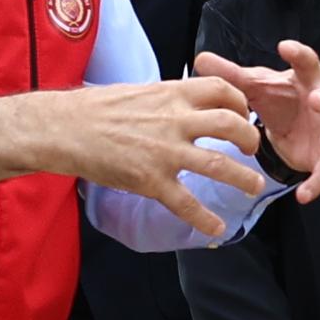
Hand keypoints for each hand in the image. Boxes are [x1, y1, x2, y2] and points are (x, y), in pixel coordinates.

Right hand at [0, 75, 275, 240]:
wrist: (64, 128)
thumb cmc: (96, 109)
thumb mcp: (139, 92)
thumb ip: (168, 100)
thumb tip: (186, 105)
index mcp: (172, 95)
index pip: (222, 90)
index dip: (240, 102)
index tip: (244, 114)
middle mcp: (175, 121)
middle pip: (231, 125)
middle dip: (250, 139)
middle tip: (253, 150)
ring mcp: (165, 152)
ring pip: (220, 166)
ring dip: (244, 179)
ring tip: (255, 187)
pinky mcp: (151, 181)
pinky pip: (186, 204)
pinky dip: (205, 219)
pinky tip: (216, 228)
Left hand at [201, 40, 319, 204]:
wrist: (288, 130)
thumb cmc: (278, 99)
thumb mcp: (255, 88)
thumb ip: (231, 76)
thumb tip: (201, 60)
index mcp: (309, 79)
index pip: (309, 62)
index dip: (300, 54)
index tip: (284, 47)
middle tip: (316, 101)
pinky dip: (319, 183)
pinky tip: (304, 194)